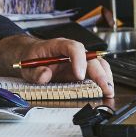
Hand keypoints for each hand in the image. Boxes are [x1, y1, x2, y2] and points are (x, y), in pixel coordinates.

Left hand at [0, 35, 114, 97]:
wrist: (30, 55)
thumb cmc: (30, 58)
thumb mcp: (27, 66)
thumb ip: (34, 72)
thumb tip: (45, 75)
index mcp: (58, 45)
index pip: (73, 47)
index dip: (79, 60)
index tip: (79, 76)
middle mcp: (72, 51)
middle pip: (90, 58)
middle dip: (99, 73)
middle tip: (103, 88)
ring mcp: (78, 60)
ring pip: (97, 63)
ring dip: (105, 77)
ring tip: (108, 91)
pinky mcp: (81, 69)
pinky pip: (96, 72)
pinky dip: (103, 80)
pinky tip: (105, 90)